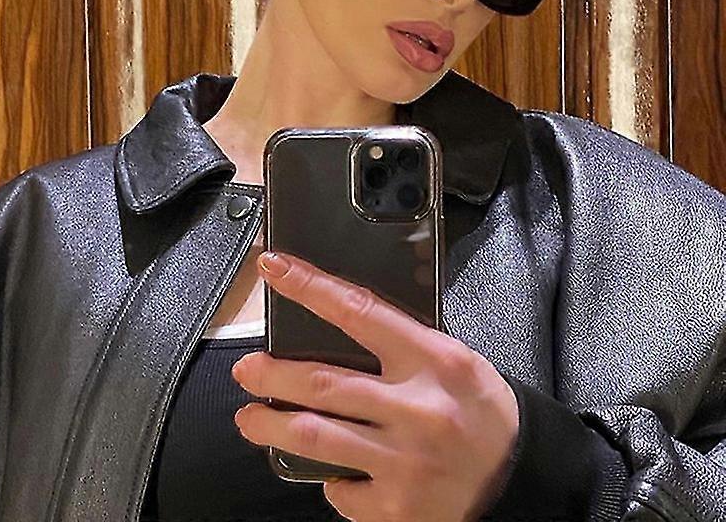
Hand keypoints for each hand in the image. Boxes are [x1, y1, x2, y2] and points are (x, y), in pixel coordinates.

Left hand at [230, 250, 519, 521]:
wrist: (520, 476)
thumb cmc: (480, 408)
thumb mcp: (451, 359)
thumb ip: (400, 343)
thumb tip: (331, 328)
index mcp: (433, 360)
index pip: (357, 311)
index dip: (308, 286)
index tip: (273, 268)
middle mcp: (417, 409)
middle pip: (321, 382)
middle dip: (271, 374)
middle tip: (244, 369)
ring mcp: (405, 462)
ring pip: (316, 437)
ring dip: (272, 425)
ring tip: (249, 417)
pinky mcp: (398, 509)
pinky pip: (341, 490)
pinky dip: (328, 478)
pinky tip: (328, 470)